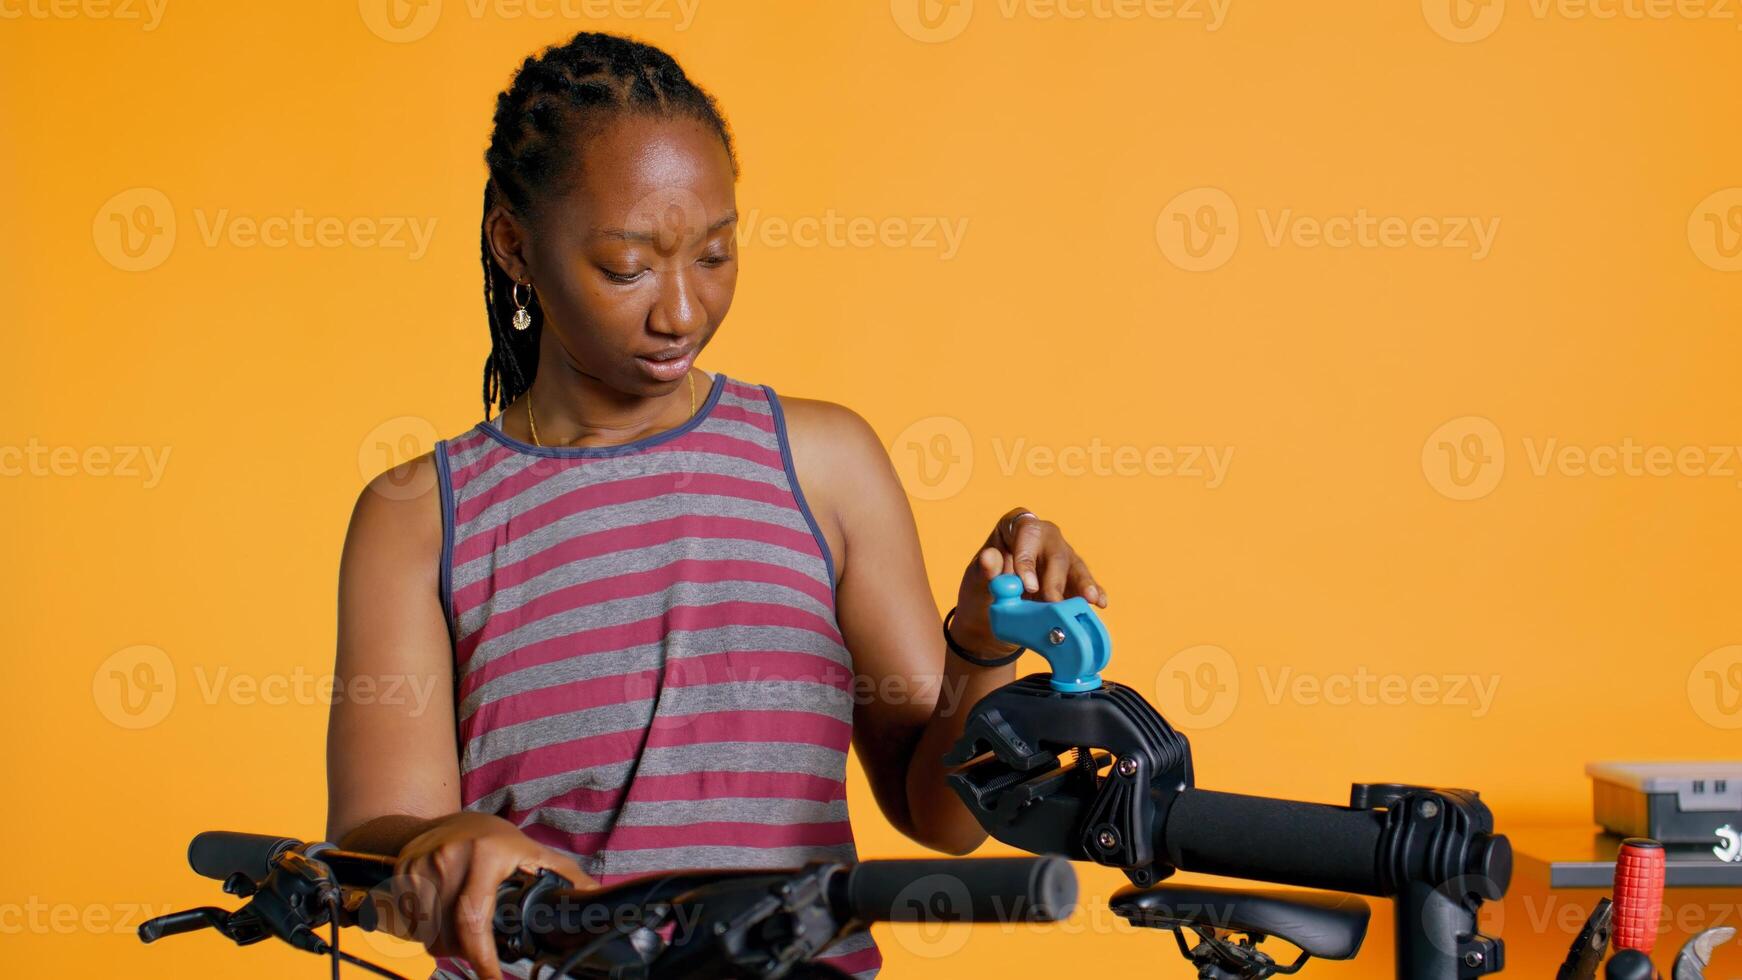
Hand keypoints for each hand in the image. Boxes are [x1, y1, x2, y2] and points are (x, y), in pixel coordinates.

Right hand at [378, 812, 595, 978]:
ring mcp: (419, 868)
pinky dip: (422, 934)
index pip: (476, 920)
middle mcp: (449, 859)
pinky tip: (437, 921)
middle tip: (480, 953)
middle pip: (450, 934)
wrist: (439, 820)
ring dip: (443, 945)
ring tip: (461, 932)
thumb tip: (598, 898)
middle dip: (466, 953)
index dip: (483, 959)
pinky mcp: (399, 876)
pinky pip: (406, 925)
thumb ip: (564, 875)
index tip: (494, 979)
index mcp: (485, 854)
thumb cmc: (489, 838)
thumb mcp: (529, 849)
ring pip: (426, 934)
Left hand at [950, 507, 1107, 658]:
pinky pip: (1084, 583)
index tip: (1028, 586)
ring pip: (1075, 566)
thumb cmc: (982, 589)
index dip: (1028, 557)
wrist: (989, 614)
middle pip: (1055, 551)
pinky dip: (1092, 593)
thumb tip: (988, 557)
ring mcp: (1060, 557)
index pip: (1026, 532)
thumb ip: (984, 570)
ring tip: (1090, 598)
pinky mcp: (1072, 579)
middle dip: (1055, 580)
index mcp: (1016, 527)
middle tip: (1053, 603)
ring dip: (1083, 583)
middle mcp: (1043, 537)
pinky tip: (1100, 602)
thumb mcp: (975, 581)